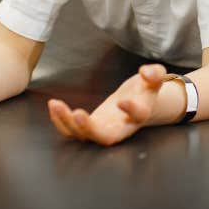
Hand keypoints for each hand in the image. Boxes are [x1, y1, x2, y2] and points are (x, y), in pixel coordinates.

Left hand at [47, 63, 170, 145]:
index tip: (123, 101)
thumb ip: (155, 73)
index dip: (131, 110)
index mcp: (141, 113)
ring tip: (56, 104)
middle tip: (78, 114)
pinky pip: (73, 132)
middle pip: (107, 137)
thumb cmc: (145, 90)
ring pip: (85, 136)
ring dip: (68, 123)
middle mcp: (122, 128)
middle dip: (90, 129)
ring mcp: (104, 130)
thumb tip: (145, 71)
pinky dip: (61, 122)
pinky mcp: (90, 128)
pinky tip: (54, 106)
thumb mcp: (155, 78)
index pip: (139, 115)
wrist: (138, 103)